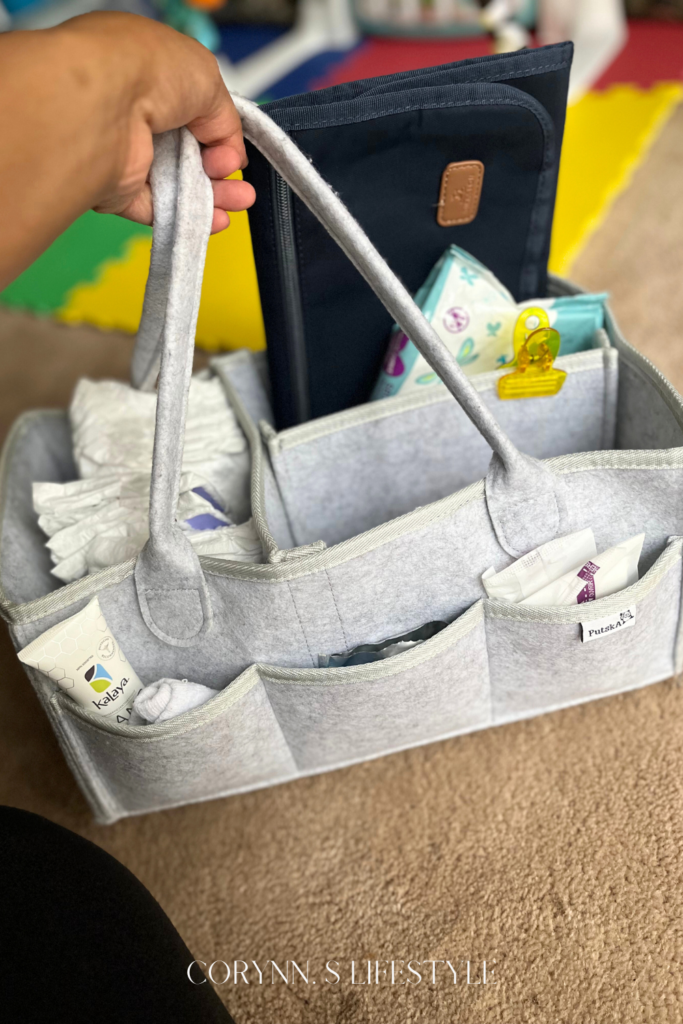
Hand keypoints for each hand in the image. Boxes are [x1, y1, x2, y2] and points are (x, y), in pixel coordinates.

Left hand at [71, 13, 254, 232]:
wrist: (102, 104)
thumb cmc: (148, 72)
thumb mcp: (207, 80)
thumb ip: (224, 118)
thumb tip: (228, 150)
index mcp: (150, 73)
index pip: (192, 109)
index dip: (219, 133)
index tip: (234, 150)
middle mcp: (134, 110)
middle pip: (188, 151)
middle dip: (221, 171)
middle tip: (242, 186)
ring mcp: (125, 152)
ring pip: (177, 183)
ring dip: (213, 195)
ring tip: (240, 202)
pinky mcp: (117, 188)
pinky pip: (159, 208)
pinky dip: (188, 216)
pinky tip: (216, 220)